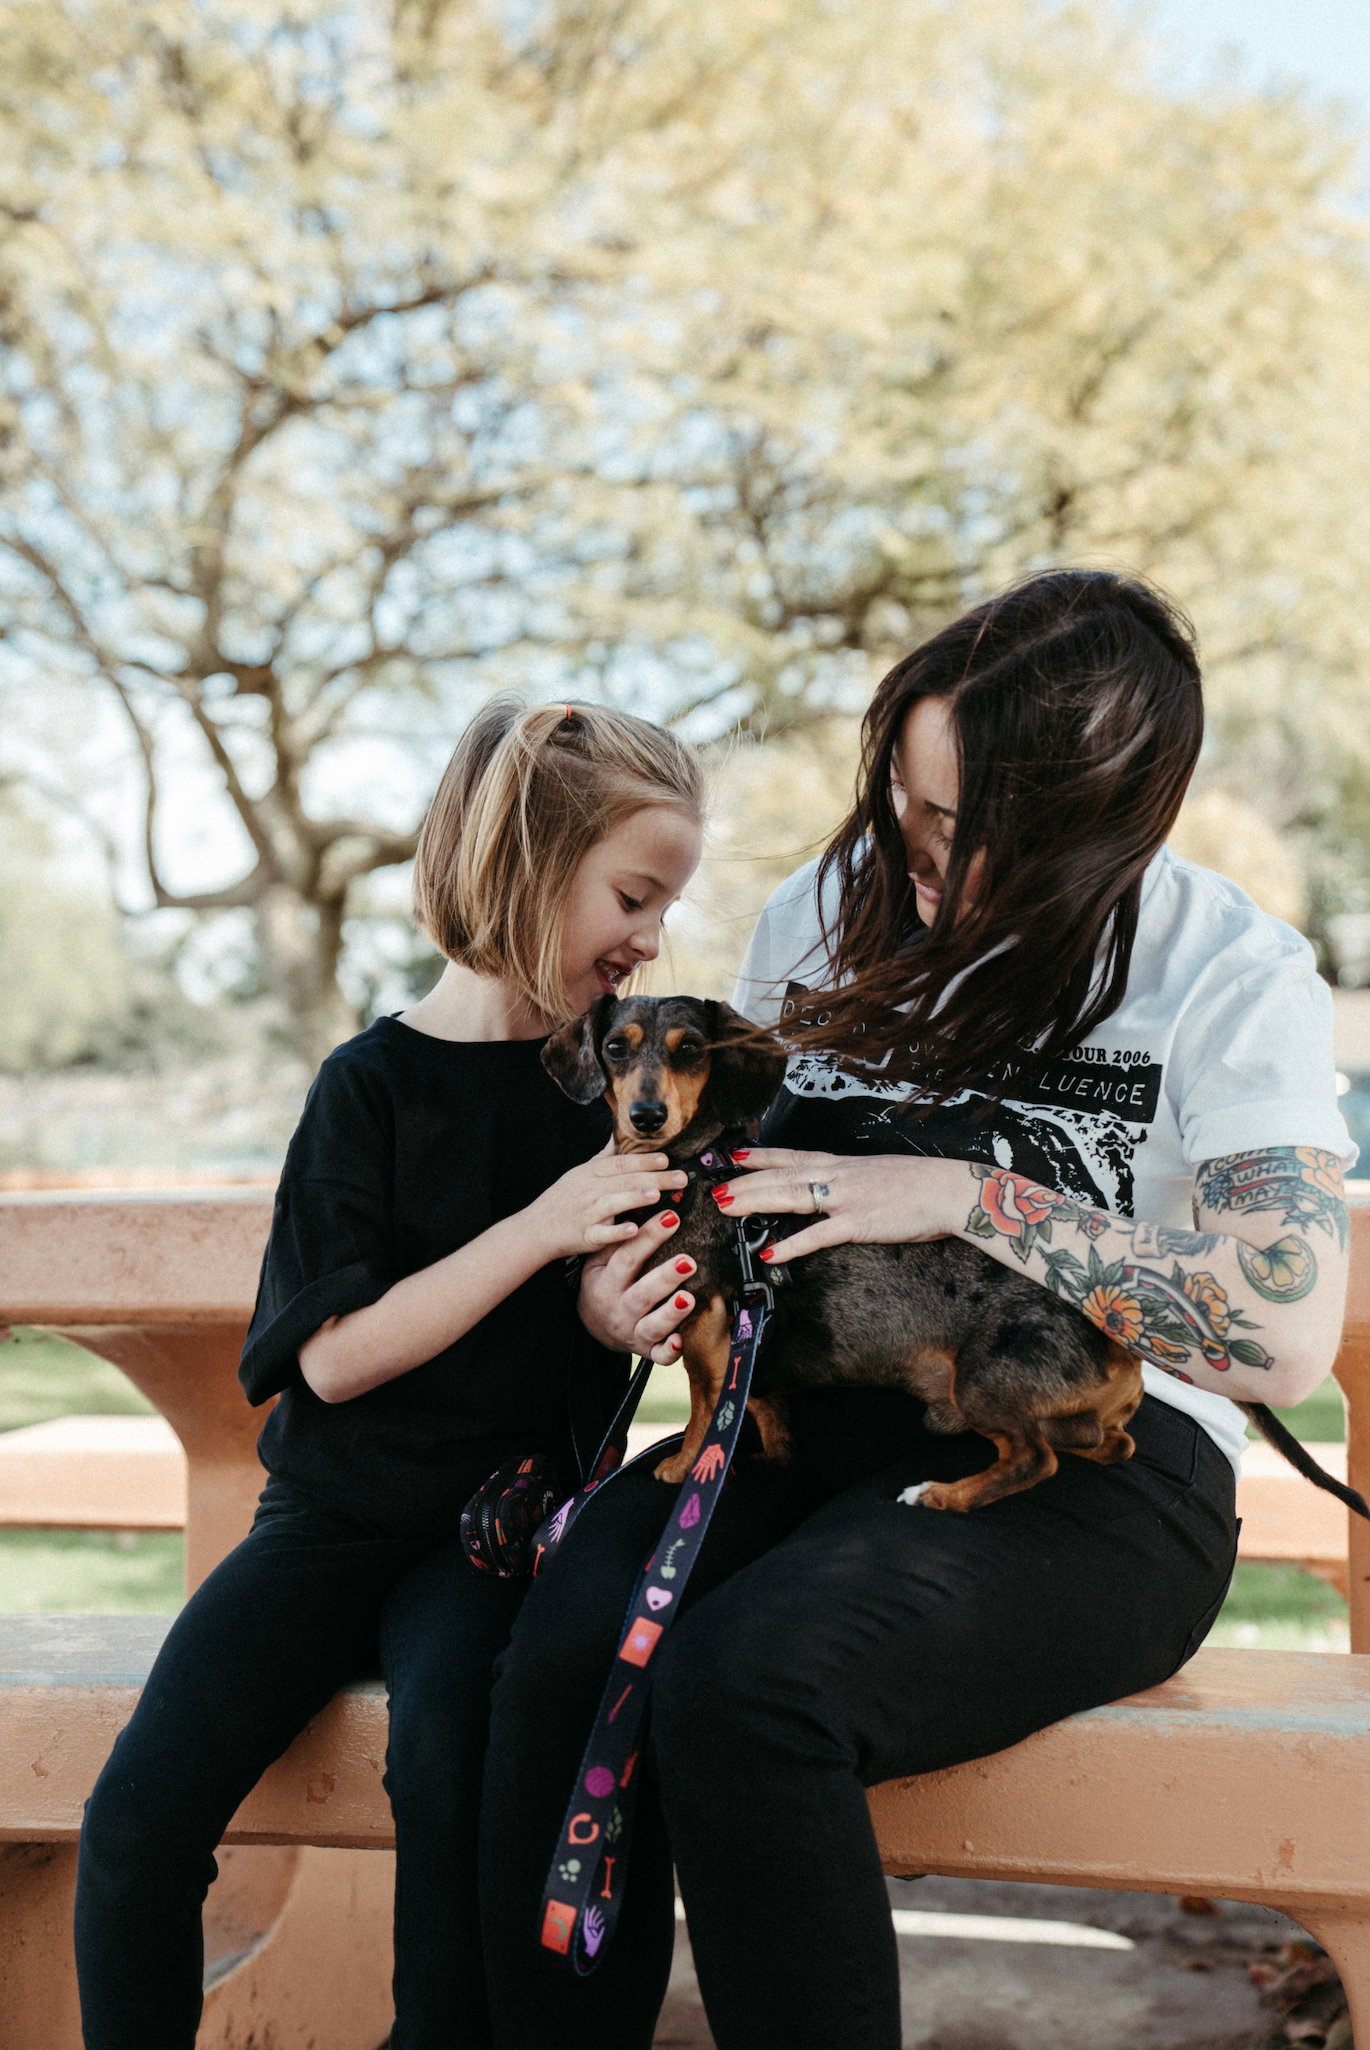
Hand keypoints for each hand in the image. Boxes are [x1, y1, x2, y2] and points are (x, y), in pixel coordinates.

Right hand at [525, 1141, 687, 1260]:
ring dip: (634, 1198)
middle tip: (681, 1178)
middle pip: (624, 1180)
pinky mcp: (584, 1236)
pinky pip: (602, 1233)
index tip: (667, 1159)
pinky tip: (634, 1229)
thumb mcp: (580, 1173)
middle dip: (654, 1178)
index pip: (620, 1163)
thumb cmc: (562, 1200)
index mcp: (590, 1173)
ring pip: (612, 1203)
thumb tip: (619, 1135)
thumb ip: (603, 1157)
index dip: (643, 1160)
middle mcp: (589, 1190)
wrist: (535, 1229)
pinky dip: (617, 1232)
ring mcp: (586, 1213)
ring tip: (657, 1195)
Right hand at [579, 1209, 698, 1362]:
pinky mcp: (646, 1350)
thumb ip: (617, 1239)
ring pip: (652, 1326)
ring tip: (688, 1297)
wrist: (592, 1326)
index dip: (649, 1237)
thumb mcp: (598, 1263)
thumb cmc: (602, 1285)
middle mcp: (618, 1310)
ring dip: (671, 1313)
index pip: (626, 1258)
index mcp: (605, 1284)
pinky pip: (659, 1355)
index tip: (672, 1217)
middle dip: (665, 1277)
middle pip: (641, 1294)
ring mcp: (632, 1332)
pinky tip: (682, 1341)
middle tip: (688, 1261)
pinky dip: (670, 1351)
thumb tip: (640, 1205)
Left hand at [710, 1147, 970, 1262]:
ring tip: (727, 1207)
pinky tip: (771, 1253)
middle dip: (745, 1181)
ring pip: (790, 1196)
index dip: (760, 1156)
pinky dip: (792, 1244)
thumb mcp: (880, 1173)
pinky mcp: (858, 1222)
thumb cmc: (921, 1184)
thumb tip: (838, 1190)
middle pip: (781, 1175)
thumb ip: (854, 1182)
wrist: (949, 1188)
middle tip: (715, 1188)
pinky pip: (818, 1235)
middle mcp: (838, 1175)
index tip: (734, 1154)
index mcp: (843, 1164)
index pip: (792, 1155)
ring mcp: (845, 1197)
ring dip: (755, 1201)